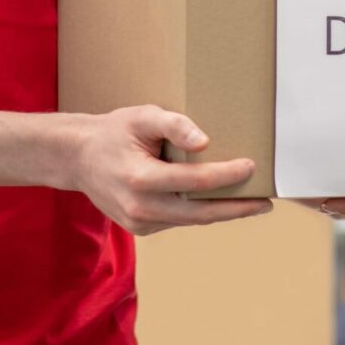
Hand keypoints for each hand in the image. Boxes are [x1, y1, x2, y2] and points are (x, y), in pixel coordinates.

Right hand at [72, 105, 273, 235]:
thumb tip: (205, 142)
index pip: (195, 182)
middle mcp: (140, 207)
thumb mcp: (141, 116)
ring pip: (191, 220)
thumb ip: (174, 125)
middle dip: (237, 209)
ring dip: (222, 212)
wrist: (79, 158)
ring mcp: (140, 223)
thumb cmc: (114, 132)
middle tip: (266, 203)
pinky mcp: (141, 228)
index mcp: (140, 178)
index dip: (227, 176)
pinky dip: (200, 211)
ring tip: (251, 202)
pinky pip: (179, 220)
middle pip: (200, 213)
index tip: (251, 167)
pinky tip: (218, 202)